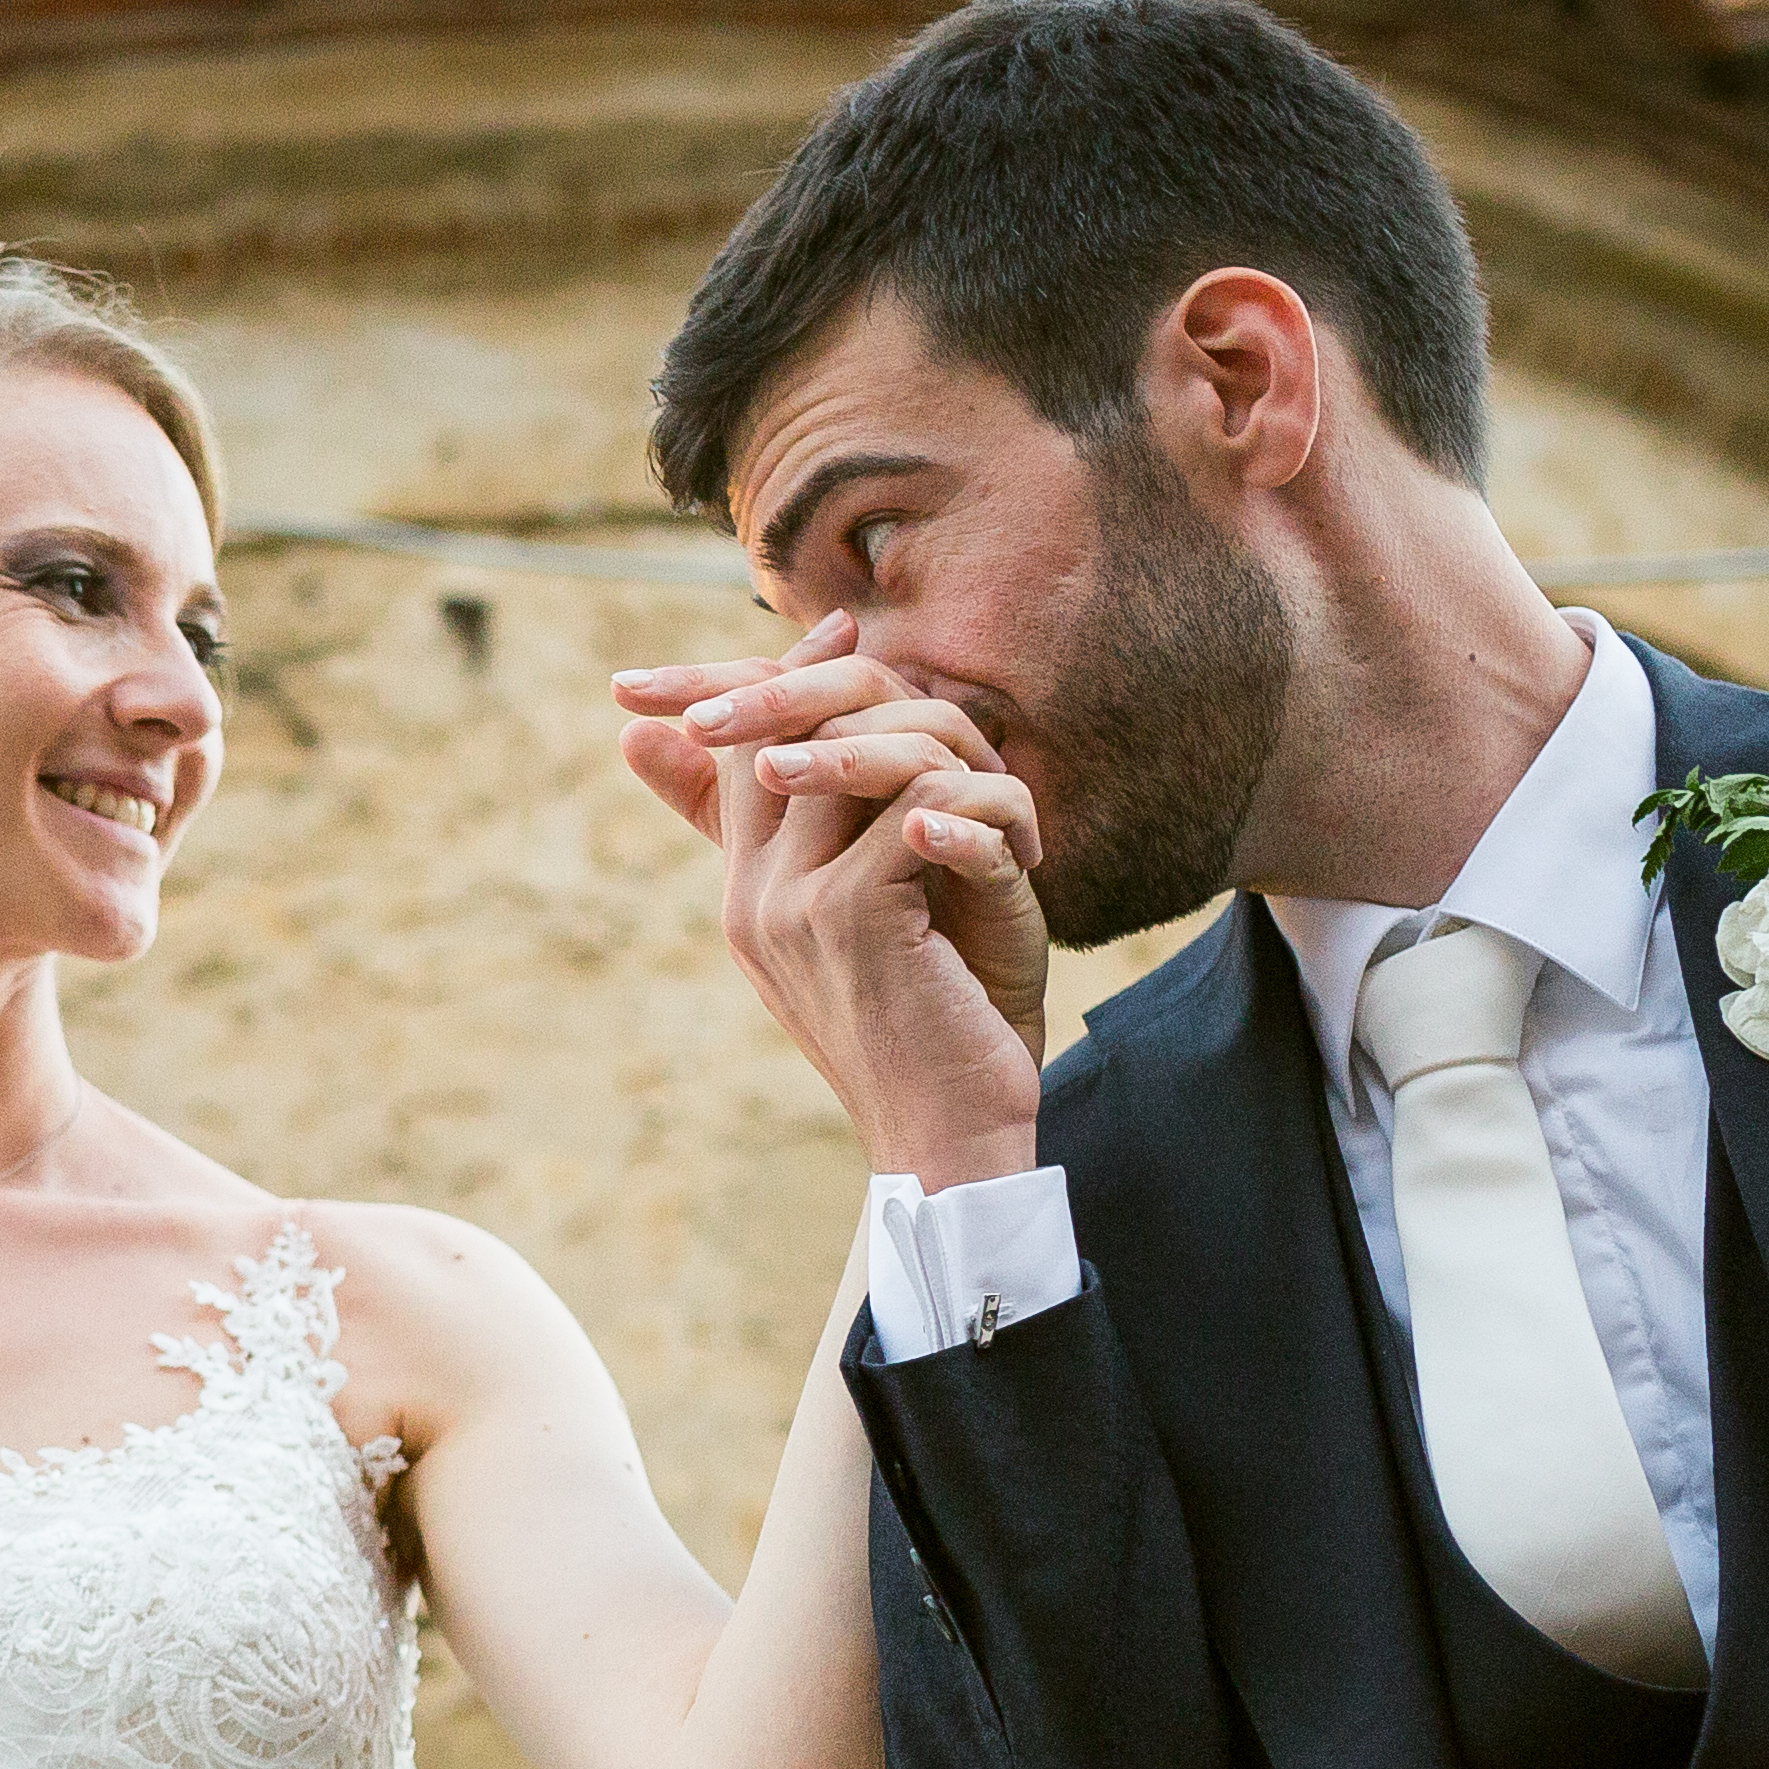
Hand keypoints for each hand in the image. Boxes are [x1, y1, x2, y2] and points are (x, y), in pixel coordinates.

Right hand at [615, 618, 1051, 1185]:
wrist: (950, 1135)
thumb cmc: (928, 1028)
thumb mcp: (871, 925)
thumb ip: (837, 844)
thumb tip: (826, 798)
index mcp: (746, 896)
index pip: (738, 748)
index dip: (784, 678)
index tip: (842, 633)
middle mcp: (752, 895)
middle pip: (795, 731)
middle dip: (884, 701)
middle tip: (954, 705)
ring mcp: (792, 904)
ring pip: (868, 755)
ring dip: (962, 763)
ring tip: (1016, 810)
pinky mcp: (853, 914)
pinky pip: (926, 805)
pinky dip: (994, 817)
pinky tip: (1029, 858)